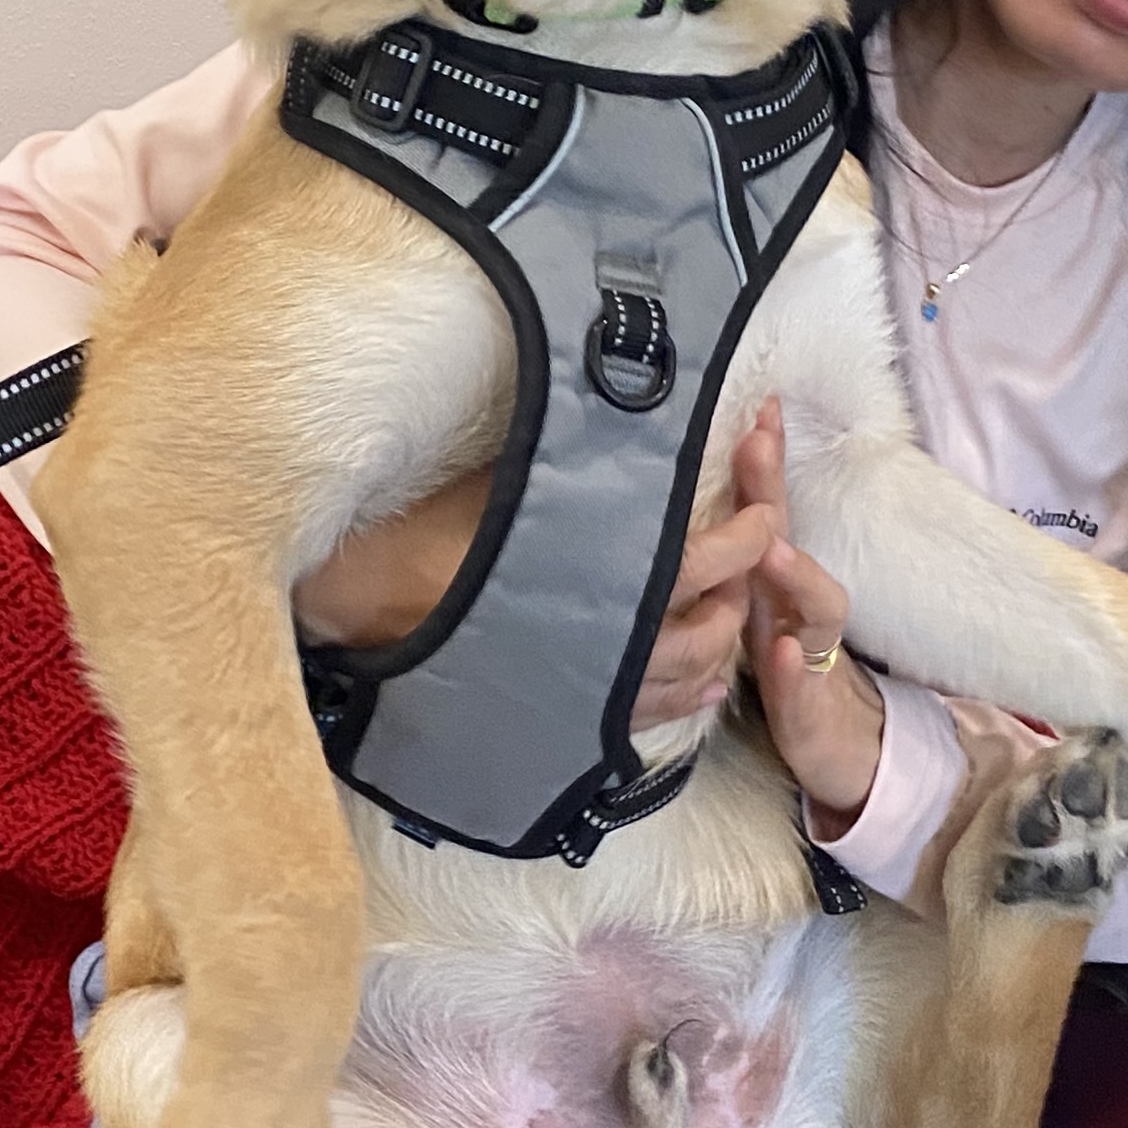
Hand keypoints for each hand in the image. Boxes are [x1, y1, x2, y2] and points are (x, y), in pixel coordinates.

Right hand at [292, 425, 785, 744]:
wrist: (364, 611)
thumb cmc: (428, 540)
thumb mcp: (506, 482)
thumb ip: (573, 461)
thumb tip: (614, 409)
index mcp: (605, 579)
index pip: (710, 560)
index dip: (750, 532)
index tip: (763, 506)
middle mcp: (612, 644)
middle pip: (714, 625)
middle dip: (743, 589)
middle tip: (747, 552)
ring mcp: (595, 690)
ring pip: (691, 677)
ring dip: (722, 642)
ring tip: (729, 608)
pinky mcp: (571, 718)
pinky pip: (652, 717)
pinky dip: (690, 696)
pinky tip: (703, 681)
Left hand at [735, 406, 886, 835]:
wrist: (843, 752)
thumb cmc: (785, 679)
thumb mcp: (746, 623)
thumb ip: (724, 575)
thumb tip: (669, 522)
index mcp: (768, 589)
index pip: (764, 516)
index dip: (760, 466)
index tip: (755, 410)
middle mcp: (793, 611)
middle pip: (787, 542)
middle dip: (773, 490)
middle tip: (758, 438)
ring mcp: (810, 658)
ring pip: (817, 610)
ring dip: (794, 576)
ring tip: (769, 547)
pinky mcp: (811, 711)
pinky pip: (803, 688)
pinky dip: (793, 669)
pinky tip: (782, 652)